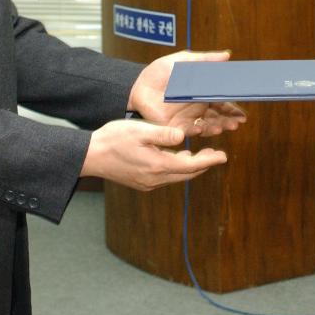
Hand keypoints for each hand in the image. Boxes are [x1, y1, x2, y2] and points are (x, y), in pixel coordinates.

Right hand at [80, 119, 226, 190]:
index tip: (223, 156)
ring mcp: (148, 183)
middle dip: (203, 165)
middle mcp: (155, 179)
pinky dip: (177, 169)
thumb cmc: (113, 139)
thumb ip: (163, 134)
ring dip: (190, 167)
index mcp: (158, 165)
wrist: (90, 156)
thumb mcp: (140, 130)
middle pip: (187, 174)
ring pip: (177, 177)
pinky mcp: (141, 183)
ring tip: (200, 155)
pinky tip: (177, 158)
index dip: (209, 160)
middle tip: (217, 155)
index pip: (191, 165)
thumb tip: (184, 137)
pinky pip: (166, 177)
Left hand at [128, 49, 246, 136]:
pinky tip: (208, 128)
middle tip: (238, 122)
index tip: (243, 111)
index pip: (222, 100)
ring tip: (228, 126)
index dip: (233, 106)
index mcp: (201, 91)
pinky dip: (203, 131)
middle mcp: (197, 106)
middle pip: (219, 115)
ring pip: (209, 124)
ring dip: (220, 126)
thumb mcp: (183, 61)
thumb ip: (205, 60)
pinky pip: (193, 131)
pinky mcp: (177, 127)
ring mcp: (188, 117)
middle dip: (230, 119)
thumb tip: (227, 54)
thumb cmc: (157, 73)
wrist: (135, 89)